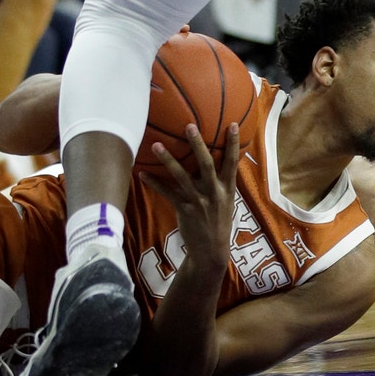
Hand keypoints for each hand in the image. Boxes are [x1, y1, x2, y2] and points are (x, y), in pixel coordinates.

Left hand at [141, 123, 239, 269]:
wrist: (211, 251)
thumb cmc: (219, 223)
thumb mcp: (227, 202)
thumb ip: (222, 183)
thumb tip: (219, 163)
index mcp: (227, 189)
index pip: (232, 162)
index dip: (232, 143)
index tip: (231, 124)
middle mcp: (214, 192)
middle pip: (206, 164)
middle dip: (197, 144)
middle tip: (189, 126)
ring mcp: (198, 201)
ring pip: (181, 176)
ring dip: (168, 159)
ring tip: (156, 145)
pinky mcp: (184, 210)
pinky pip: (167, 193)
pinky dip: (154, 183)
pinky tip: (142, 173)